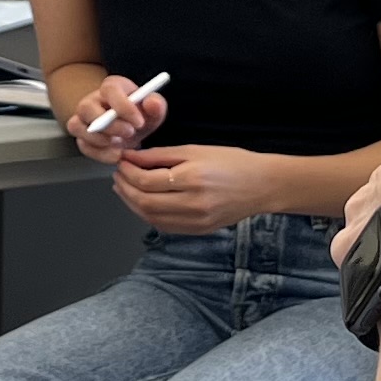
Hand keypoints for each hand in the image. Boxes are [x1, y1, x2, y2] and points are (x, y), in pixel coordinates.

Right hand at [66, 74, 166, 164]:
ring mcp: (82, 119)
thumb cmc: (139, 115)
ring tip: (121, 145)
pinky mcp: (81, 136)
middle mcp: (92, 100)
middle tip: (130, 134)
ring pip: (77, 126)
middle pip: (87, 108)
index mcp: (111, 87)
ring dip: (99, 140)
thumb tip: (152, 102)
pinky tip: (115, 154)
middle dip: (109, 125)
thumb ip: (156, 105)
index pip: (109, 89)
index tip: (139, 121)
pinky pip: (82, 145)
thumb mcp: (153, 110)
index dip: (123, 106)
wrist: (131, 130)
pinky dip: (98, 153)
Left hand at [112, 144, 276, 233]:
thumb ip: (160, 155)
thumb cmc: (232, 162)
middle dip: (125, 189)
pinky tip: (143, 202)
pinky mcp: (198, 230)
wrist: (262, 185)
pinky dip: (148, 215)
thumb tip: (131, 158)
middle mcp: (193, 203)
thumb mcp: (195, 150)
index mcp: (192, 178)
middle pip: (144, 202)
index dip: (128, 172)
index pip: (146, 181)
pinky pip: (164, 226)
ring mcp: (196, 221)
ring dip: (132, 203)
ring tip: (125, 189)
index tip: (122, 163)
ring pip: (150, 217)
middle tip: (118, 176)